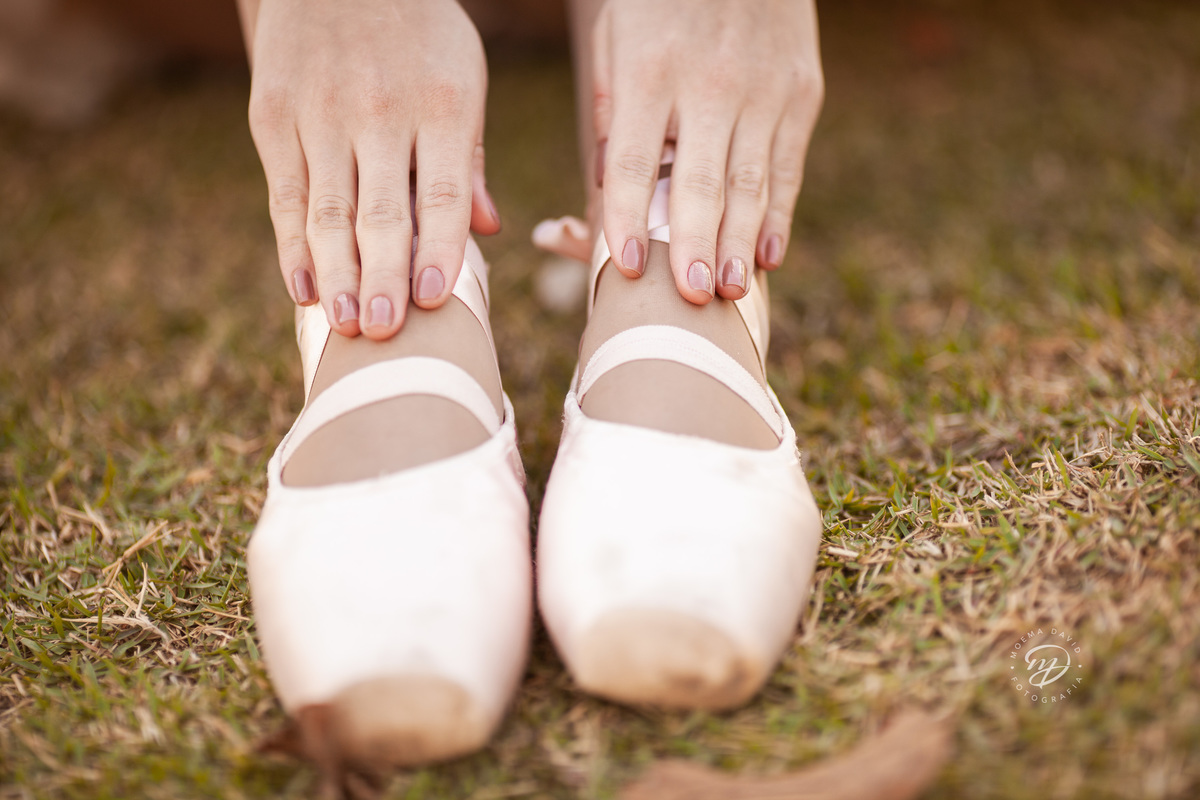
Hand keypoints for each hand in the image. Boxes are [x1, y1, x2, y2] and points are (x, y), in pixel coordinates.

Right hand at [242, 0, 499, 338]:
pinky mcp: (272, 115)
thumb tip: (488, 230)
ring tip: (347, 325)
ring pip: (329, 211)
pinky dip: (292, 245)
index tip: (437, 300)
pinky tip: (302, 287)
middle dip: (384, 278)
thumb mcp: (463, 78)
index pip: (443, 193)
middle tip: (385, 333)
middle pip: (381, 212)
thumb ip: (469, 157)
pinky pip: (286, 193)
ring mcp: (319, 114)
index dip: (439, 249)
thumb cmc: (418, 35)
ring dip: (337, 275)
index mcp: (439, 105)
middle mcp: (377, 112)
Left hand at [591, 0, 822, 302]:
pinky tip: (771, 254)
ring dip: (741, 244)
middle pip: (698, 181)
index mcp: (651, 70)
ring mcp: (763, 89)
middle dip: (694, 245)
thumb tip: (601, 176)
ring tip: (731, 293)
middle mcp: (709, 84)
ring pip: (750, 182)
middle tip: (692, 297)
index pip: (631, 159)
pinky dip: (780, 214)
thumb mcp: (620, 29)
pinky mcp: (801, 91)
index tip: (626, 266)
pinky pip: (788, 165)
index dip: (626, 216)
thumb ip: (610, 102)